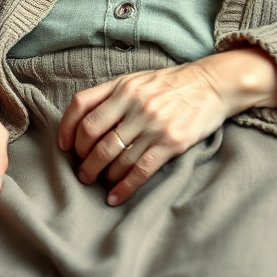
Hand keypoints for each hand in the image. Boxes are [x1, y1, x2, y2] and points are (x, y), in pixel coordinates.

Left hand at [57, 49, 276, 205]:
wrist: (212, 85)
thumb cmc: (170, 84)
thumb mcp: (137, 80)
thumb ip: (111, 96)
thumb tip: (84, 123)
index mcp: (122, 85)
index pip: (82, 105)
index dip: (67, 128)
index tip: (64, 147)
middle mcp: (134, 103)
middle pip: (94, 135)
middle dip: (83, 159)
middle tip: (82, 171)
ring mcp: (152, 123)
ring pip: (115, 156)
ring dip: (101, 175)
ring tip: (96, 182)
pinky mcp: (171, 143)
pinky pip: (140, 170)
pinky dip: (124, 187)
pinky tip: (115, 197)